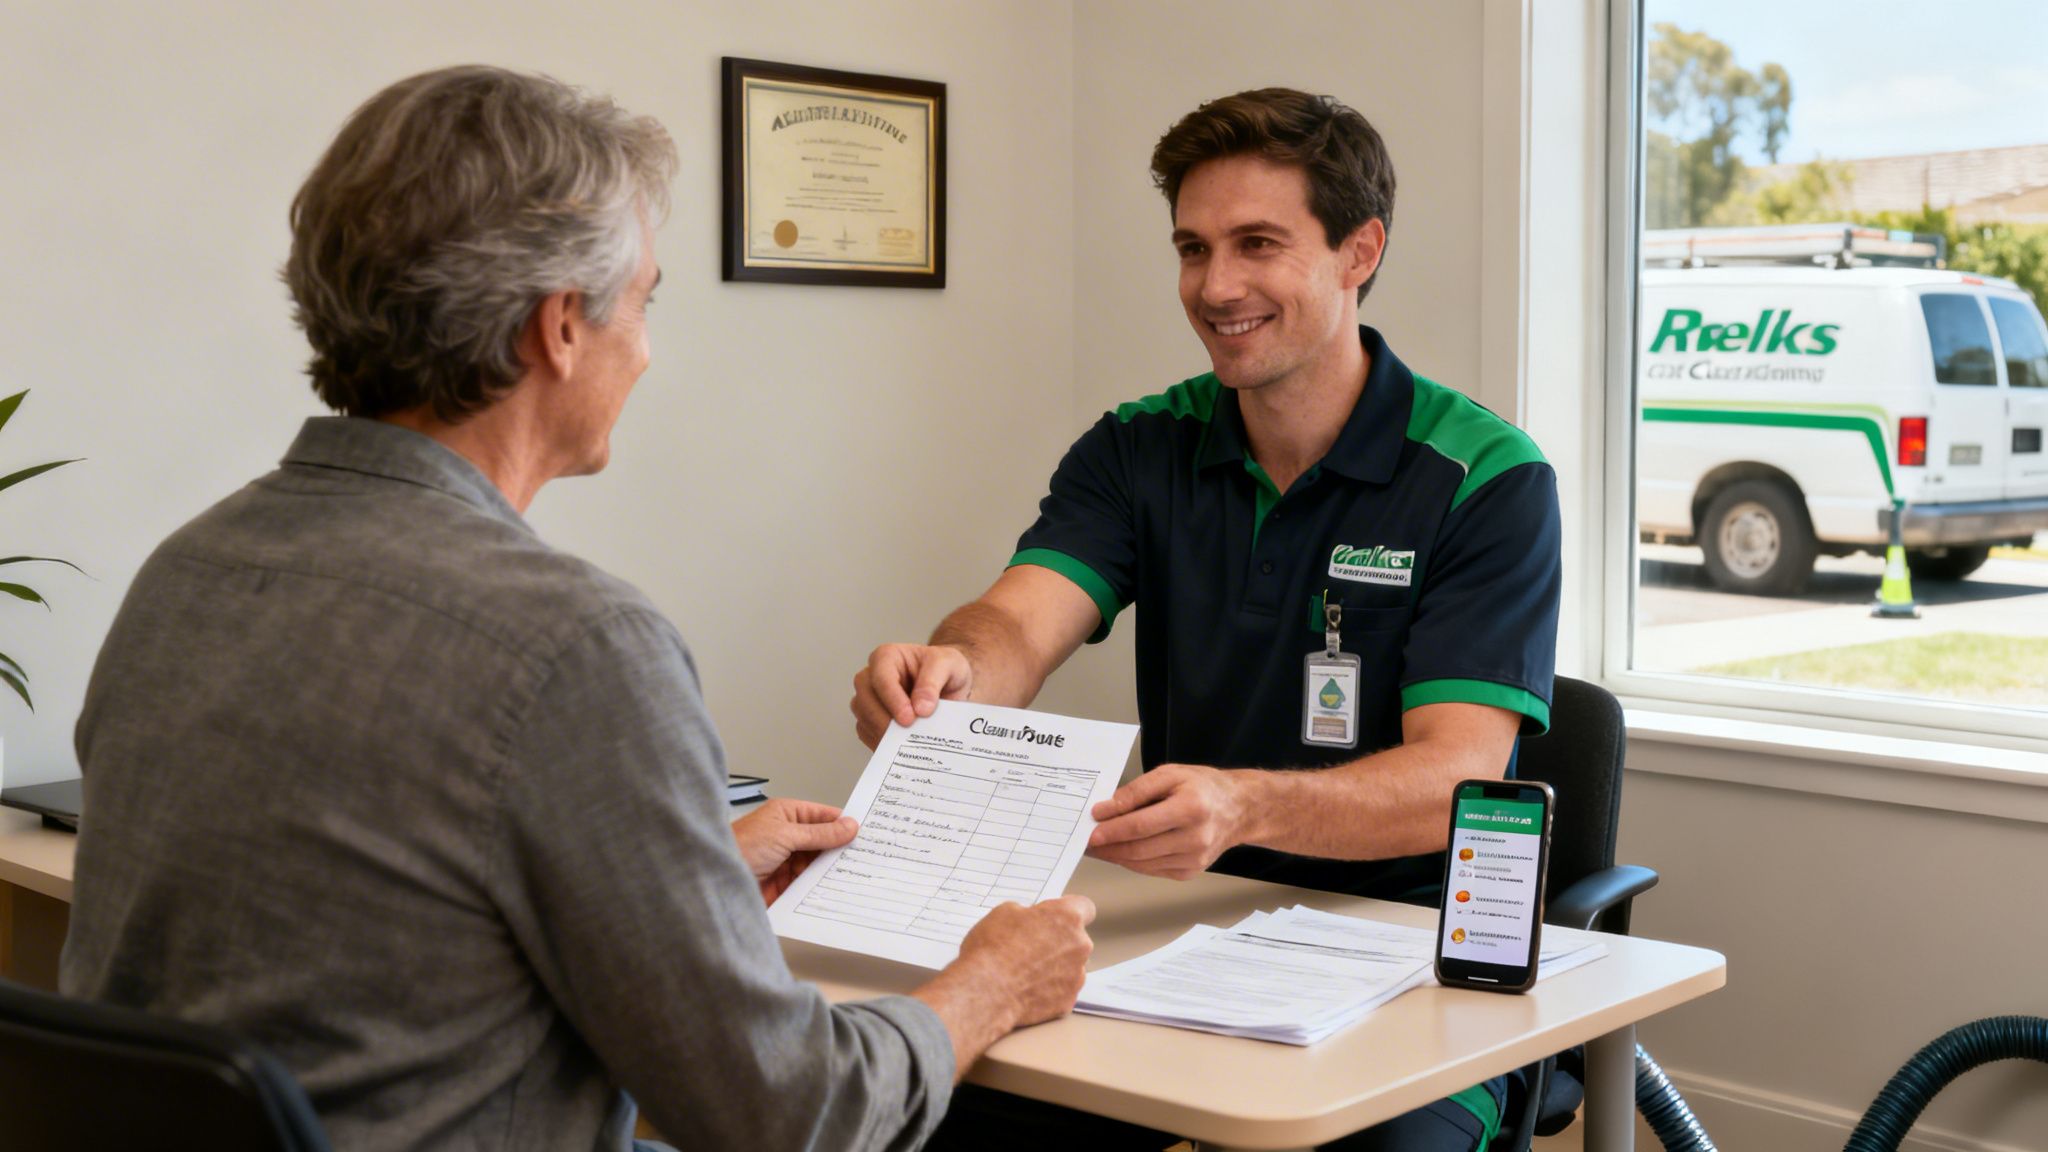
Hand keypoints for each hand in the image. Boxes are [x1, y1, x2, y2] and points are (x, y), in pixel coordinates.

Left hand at [731, 797, 857, 904]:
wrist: (714, 880)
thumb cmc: (740, 846)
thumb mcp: (785, 834)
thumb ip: (820, 833)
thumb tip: (849, 826)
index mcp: (786, 815)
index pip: (822, 816)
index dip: (843, 824)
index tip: (866, 833)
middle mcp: (787, 836)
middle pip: (822, 842)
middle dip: (839, 849)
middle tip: (865, 856)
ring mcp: (785, 861)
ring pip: (816, 864)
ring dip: (830, 870)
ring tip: (855, 874)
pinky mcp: (783, 884)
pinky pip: (807, 884)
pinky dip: (820, 887)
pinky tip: (835, 889)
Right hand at [849, 643, 973, 748]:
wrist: (950, 686)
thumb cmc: (945, 669)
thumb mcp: (948, 664)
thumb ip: (933, 681)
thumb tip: (920, 708)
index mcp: (887, 657)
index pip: (881, 677)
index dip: (892, 699)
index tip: (908, 718)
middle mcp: (872, 677)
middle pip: (865, 700)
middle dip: (885, 720)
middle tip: (907, 734)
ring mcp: (869, 700)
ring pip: (863, 719)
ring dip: (884, 733)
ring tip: (908, 743)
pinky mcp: (871, 720)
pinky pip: (868, 734)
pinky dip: (883, 743)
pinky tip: (902, 747)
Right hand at [954, 896, 1096, 1028]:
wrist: (986, 993)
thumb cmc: (993, 950)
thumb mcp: (1004, 913)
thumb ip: (1028, 914)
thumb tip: (1030, 921)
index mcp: (1067, 918)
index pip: (1084, 907)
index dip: (1067, 912)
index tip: (1057, 917)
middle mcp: (1079, 946)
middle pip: (1076, 940)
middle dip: (1057, 941)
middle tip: (1029, 946)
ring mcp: (1076, 977)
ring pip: (1070, 967)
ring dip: (1054, 967)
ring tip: (1024, 972)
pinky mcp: (1068, 1002)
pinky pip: (1061, 991)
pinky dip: (1048, 990)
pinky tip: (1025, 990)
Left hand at [1087, 763, 1247, 880]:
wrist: (1238, 809)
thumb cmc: (1203, 787)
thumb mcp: (1171, 774)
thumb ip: (1137, 791)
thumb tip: (1106, 809)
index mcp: (1192, 808)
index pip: (1142, 825)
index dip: (1113, 829)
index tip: (1091, 828)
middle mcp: (1195, 838)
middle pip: (1140, 849)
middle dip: (1108, 847)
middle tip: (1086, 841)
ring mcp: (1194, 859)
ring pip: (1143, 864)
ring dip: (1116, 856)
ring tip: (1098, 846)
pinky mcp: (1190, 871)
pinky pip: (1152, 870)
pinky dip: (1133, 862)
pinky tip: (1120, 851)